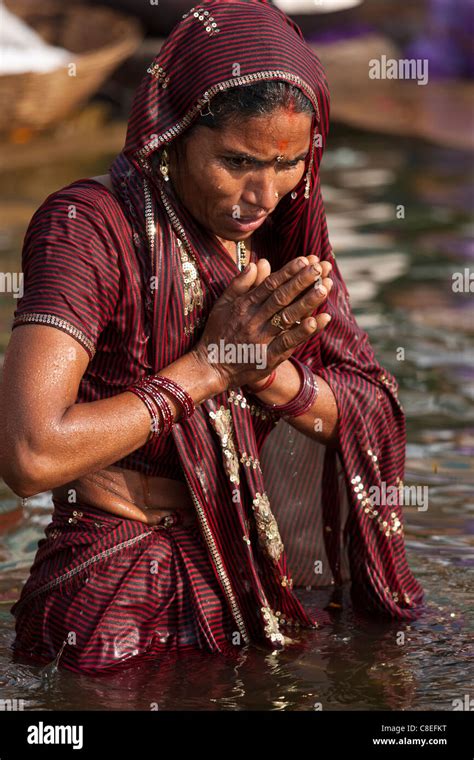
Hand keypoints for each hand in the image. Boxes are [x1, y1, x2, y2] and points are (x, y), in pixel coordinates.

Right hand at [192, 254, 333, 392]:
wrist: (209, 368)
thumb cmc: (217, 334)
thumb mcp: (222, 305)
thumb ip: (240, 284)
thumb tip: (258, 263)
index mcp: (243, 306)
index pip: (270, 285)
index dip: (288, 272)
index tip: (305, 260)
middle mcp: (253, 320)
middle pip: (281, 297)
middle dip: (302, 282)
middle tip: (320, 268)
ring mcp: (261, 339)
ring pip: (287, 317)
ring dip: (307, 302)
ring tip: (325, 288)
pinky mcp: (267, 358)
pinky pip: (287, 342)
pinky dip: (303, 332)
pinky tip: (318, 321)